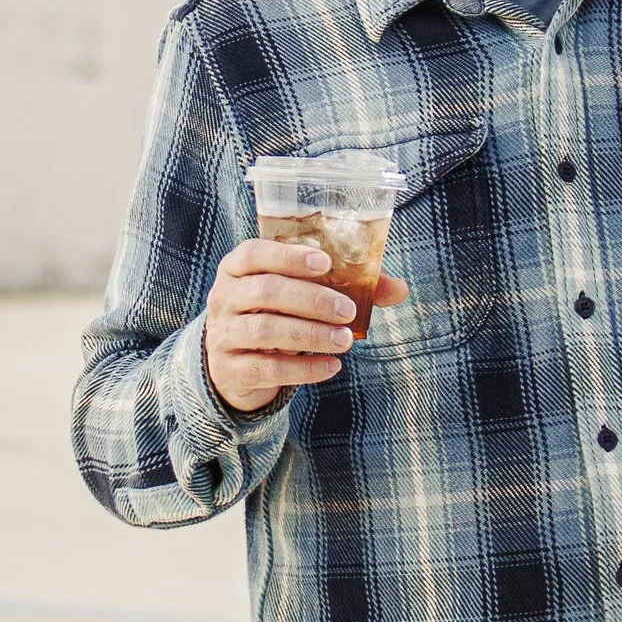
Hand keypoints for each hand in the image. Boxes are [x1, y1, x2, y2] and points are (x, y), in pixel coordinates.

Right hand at [202, 239, 409, 413]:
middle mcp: (223, 297)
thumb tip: (399, 289)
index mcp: (237, 268)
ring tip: (345, 341)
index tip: (325, 263)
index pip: (254, 253)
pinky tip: (331, 367)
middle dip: (312, 299)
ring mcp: (222, 334)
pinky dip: (303, 369)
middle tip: (348, 311)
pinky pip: (266, 368)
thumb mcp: (296, 294)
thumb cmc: (274, 314)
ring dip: (310, 334)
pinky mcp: (229, 369)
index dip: (289, 256)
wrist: (233, 362)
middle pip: (266, 291)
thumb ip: (344, 286)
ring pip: (265, 330)